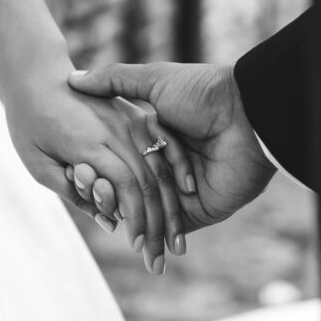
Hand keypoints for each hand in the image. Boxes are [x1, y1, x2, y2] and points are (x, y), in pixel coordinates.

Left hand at [2, 77, 193, 274]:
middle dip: (157, 225)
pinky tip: (186, 197)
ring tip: (175, 242)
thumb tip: (108, 222)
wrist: (36, 73)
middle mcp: (116, 131)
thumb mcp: (37, 162)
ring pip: (159, 169)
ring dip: (169, 207)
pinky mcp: (135, 117)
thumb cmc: (28, 120)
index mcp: (89, 142)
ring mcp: (129, 121)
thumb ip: (71, 192)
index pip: (125, 185)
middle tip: (160, 261)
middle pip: (148, 183)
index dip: (135, 218)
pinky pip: (161, 149)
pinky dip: (176, 173)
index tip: (137, 247)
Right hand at [67, 63, 275, 232]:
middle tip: (92, 208)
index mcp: (159, 136)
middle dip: (114, 203)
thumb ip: (115, 80)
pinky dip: (157, 235)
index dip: (102, 171)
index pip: (123, 161)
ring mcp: (185, 189)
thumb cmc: (203, 93)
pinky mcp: (202, 209)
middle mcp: (170, 164)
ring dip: (135, 225)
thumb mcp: (154, 80)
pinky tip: (137, 242)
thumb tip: (74, 79)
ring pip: (152, 212)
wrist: (246, 114)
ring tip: (112, 230)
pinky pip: (175, 226)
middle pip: (135, 190)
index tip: (78, 177)